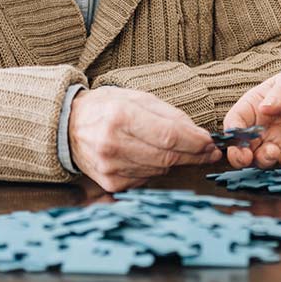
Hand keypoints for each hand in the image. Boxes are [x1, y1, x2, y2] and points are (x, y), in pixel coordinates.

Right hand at [68, 87, 221, 192]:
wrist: (68, 127)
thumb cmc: (107, 107)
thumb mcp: (137, 98)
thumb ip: (169, 115)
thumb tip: (199, 134)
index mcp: (121, 116)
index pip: (169, 135)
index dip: (195, 142)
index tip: (212, 143)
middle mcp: (113, 144)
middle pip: (167, 157)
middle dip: (194, 155)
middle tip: (210, 152)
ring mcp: (110, 167)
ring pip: (160, 170)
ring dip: (176, 162)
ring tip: (182, 151)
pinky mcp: (110, 183)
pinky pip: (146, 179)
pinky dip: (157, 170)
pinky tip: (153, 158)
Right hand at [223, 67, 280, 169]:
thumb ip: (280, 92)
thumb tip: (264, 108)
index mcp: (254, 107)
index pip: (235, 122)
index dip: (232, 133)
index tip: (237, 138)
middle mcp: (262, 129)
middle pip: (241, 148)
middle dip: (239, 156)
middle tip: (245, 157)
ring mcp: (277, 143)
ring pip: (261, 160)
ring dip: (263, 160)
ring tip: (272, 151)